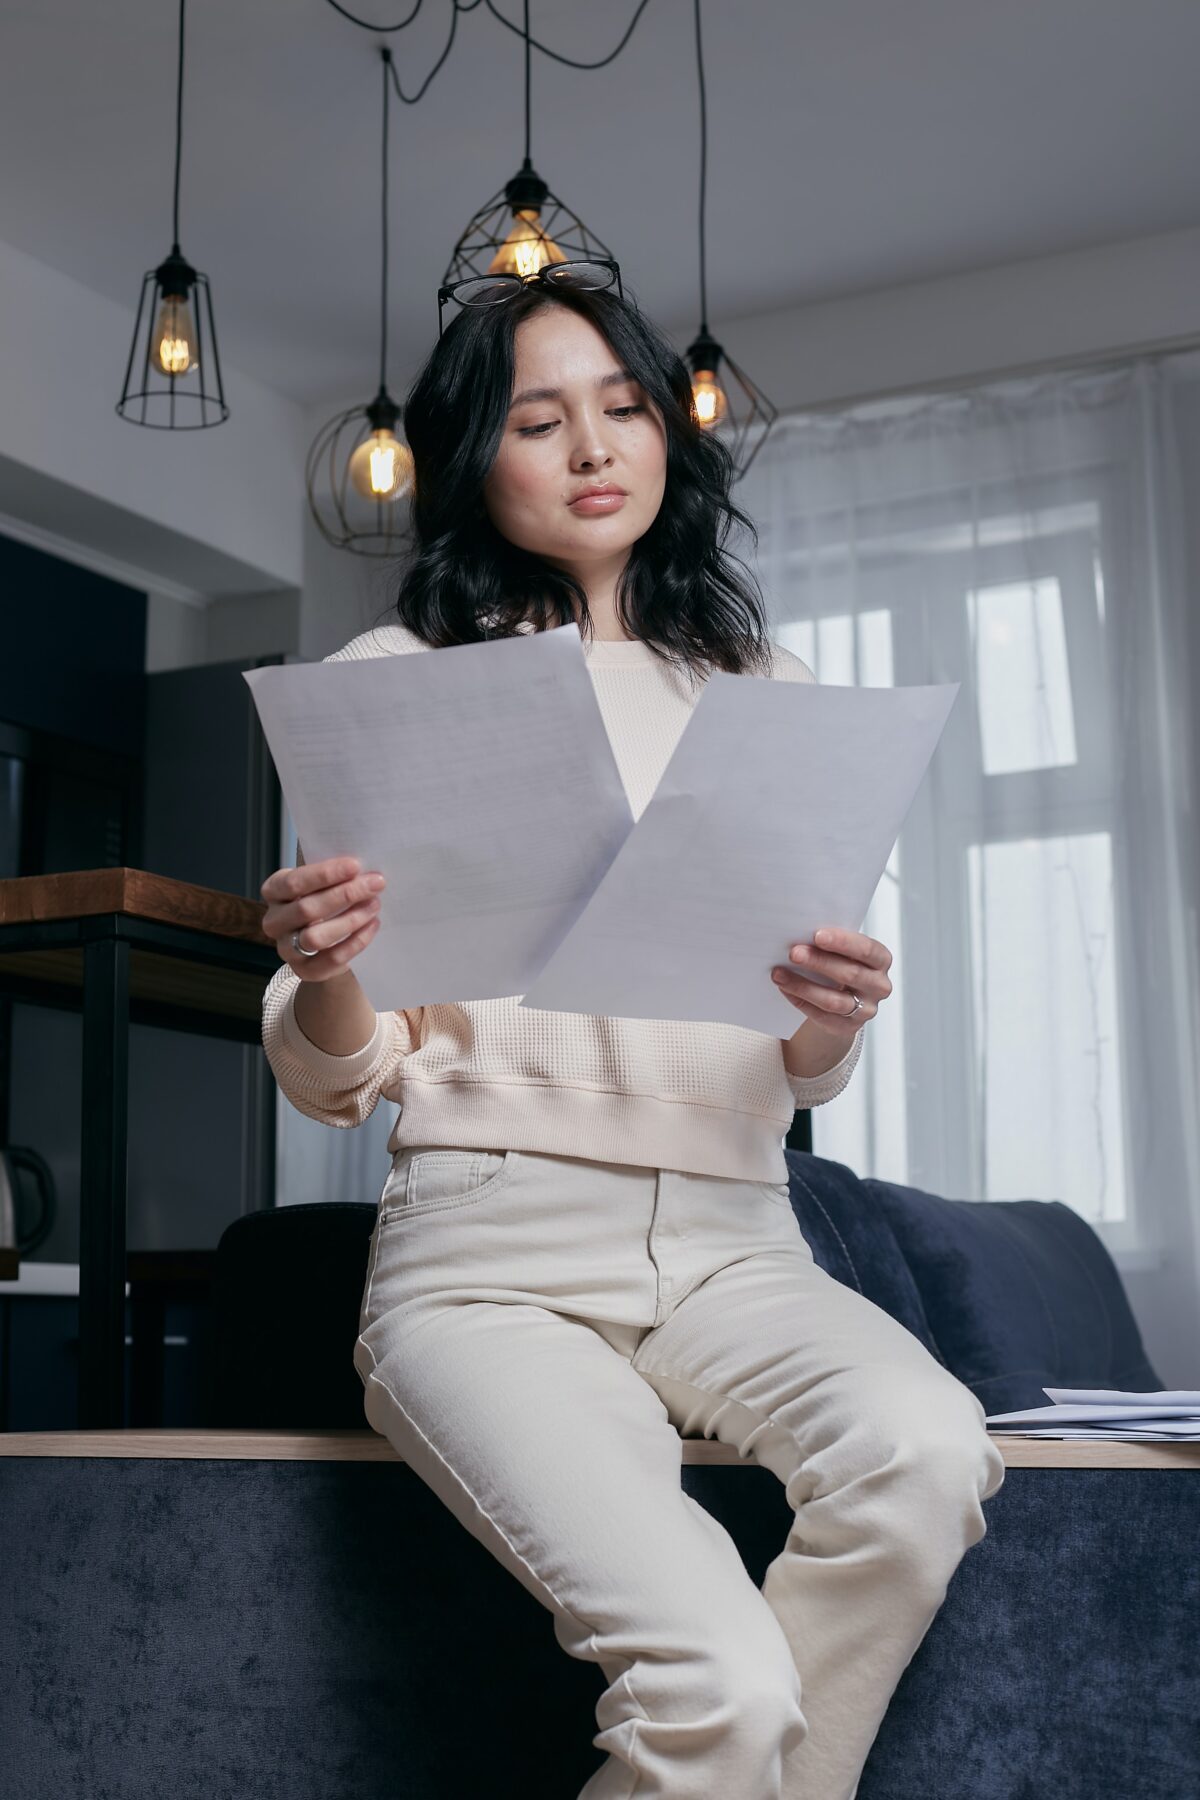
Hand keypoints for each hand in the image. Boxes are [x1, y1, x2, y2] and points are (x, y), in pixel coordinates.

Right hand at [260, 853, 385, 979]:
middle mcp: (274, 921)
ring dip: (350, 919)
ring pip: (315, 937)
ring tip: (374, 905)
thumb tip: (363, 867)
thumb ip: (334, 875)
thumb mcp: (322, 884)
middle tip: (376, 883)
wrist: (327, 943)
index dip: (325, 874)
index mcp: (274, 892)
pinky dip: (356, 941)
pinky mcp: (304, 970)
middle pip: (306, 909)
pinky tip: (373, 925)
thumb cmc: (324, 902)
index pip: (294, 882)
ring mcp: (286, 949)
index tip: (355, 865)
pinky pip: (332, 958)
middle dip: (345, 894)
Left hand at [771, 927, 892, 1041]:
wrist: (842, 998)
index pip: (867, 949)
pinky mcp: (849, 1027)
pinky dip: (801, 1001)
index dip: (843, 942)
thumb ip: (830, 943)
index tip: (818, 935)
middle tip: (793, 953)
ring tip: (779, 974)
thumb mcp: (842, 951)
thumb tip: (800, 934)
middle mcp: (879, 986)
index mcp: (881, 960)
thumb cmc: (840, 964)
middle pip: (849, 974)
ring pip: (833, 1000)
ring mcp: (866, 1009)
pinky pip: (822, 1016)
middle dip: (818, 962)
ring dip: (803, 986)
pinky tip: (785, 989)